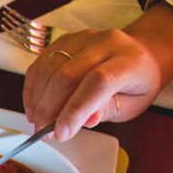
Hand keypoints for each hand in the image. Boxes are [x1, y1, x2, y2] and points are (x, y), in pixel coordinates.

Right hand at [22, 1, 172, 141]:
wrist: (140, 54)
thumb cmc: (136, 83)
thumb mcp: (131, 105)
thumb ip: (107, 110)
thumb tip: (85, 121)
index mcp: (130, 60)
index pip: (98, 82)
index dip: (75, 110)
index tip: (62, 133)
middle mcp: (106, 43)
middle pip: (67, 75)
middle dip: (49, 109)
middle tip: (44, 133)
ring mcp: (83, 38)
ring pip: (48, 69)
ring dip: (37, 100)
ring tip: (37, 122)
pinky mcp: (64, 40)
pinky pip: (40, 64)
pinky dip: (32, 88)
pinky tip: (34, 106)